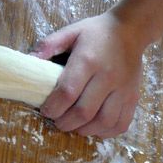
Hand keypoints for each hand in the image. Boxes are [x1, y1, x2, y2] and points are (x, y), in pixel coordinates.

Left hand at [31, 12, 145, 137]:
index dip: (53, 107)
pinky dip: (106, 132)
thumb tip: (29, 60)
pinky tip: (94, 129)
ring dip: (84, 130)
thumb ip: (48, 45)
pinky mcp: (133, 97)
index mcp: (88, 61)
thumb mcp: (70, 32)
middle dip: (65, 122)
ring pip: (103, 121)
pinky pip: (121, 123)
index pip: (67, 92)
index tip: (45, 110)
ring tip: (73, 126)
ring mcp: (123, 89)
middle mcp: (107, 77)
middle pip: (84, 111)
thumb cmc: (95, 33)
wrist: (130, 30)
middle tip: (57, 121)